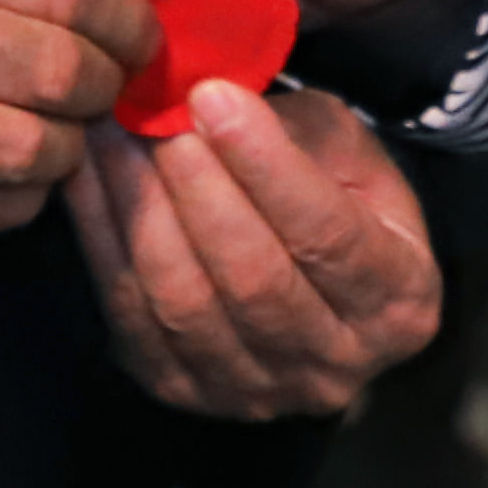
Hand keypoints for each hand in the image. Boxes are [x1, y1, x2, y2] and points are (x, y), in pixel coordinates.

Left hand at [67, 78, 445, 421]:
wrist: (310, 282)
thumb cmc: (340, 201)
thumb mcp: (349, 154)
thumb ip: (295, 133)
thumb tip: (212, 103)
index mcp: (399, 302)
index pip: (329, 237)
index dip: (267, 166)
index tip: (214, 96)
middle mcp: (333, 365)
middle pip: (253, 280)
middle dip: (196, 188)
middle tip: (153, 112)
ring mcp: (254, 392)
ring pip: (184, 306)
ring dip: (139, 209)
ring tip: (112, 133)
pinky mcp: (184, 390)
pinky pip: (131, 318)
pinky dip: (102, 239)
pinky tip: (88, 177)